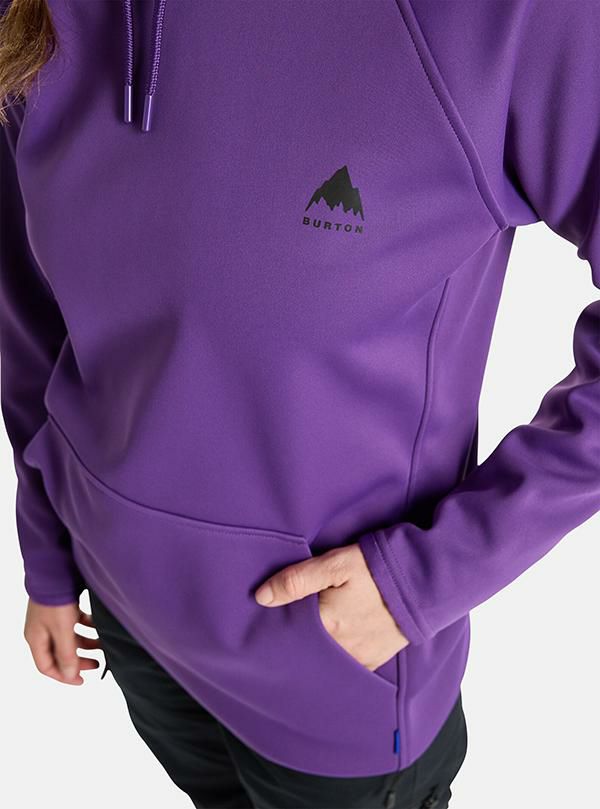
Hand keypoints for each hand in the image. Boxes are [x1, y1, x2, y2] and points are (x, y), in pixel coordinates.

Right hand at [24, 598, 102, 684]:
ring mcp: (53, 618)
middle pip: (60, 653)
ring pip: (71, 637)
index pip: (47, 667)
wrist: (56, 569)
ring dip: (86, 642)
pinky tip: (99, 624)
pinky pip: (77, 622)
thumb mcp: (62, 631)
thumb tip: (70, 675)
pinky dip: (88, 626)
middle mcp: (43, 630)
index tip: (82, 680)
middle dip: (79, 660)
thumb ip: (66, 654)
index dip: (64, 676)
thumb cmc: (54, 600)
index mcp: (36, 639)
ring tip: (103, 643)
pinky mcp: (64, 606)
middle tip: (97, 664)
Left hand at [254, 543, 408, 670]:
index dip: (278, 623)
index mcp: (328, 624)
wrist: (427, 582)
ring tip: (311, 631)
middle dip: (296, 638)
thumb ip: (298, 580)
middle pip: (306, 648)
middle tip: (287, 623)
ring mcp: (359, 658)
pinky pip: (345, 665)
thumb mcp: (337, 563)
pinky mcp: (374, 661)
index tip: (268, 617)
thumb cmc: (380, 567)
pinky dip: (336, 656)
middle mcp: (342, 648)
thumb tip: (261, 597)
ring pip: (325, 658)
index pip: (289, 631)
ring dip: (316, 648)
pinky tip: (332, 642)